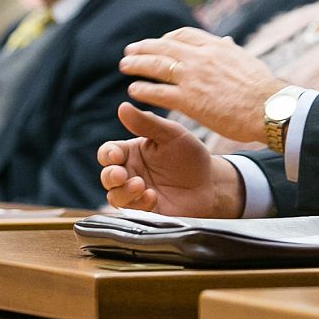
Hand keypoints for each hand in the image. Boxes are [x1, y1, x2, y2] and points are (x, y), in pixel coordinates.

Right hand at [97, 104, 244, 216]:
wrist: (211, 183)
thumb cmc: (190, 156)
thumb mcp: (172, 135)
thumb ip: (147, 123)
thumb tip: (123, 107)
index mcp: (132, 152)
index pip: (108, 152)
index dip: (108, 154)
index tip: (116, 155)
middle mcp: (130, 173)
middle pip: (107, 176)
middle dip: (111, 176)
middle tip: (122, 175)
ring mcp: (136, 194)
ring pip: (115, 196)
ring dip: (123, 192)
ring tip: (140, 186)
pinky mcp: (145, 211)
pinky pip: (131, 211)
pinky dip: (138, 204)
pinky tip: (152, 197)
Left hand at [120, 27, 286, 141]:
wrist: (268, 108)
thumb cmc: (262, 89)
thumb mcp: (245, 61)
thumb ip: (229, 51)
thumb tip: (226, 41)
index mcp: (216, 45)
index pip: (183, 35)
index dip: (166, 39)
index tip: (158, 44)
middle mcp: (201, 57)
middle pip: (163, 47)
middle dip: (144, 48)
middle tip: (130, 51)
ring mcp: (193, 77)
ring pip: (156, 66)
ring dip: (137, 64)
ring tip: (125, 66)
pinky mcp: (188, 100)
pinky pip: (158, 92)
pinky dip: (143, 89)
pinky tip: (134, 90)